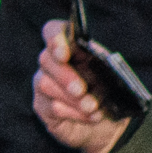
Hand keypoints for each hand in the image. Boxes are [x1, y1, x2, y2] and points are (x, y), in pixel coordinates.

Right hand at [34, 21, 131, 152]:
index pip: (53, 31)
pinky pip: (51, 107)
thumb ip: (100, 66)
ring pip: (46, 85)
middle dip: (65, 76)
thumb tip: (93, 74)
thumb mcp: (110, 74)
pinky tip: (90, 117)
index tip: (63, 54)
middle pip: (46, 59)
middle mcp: (52, 62)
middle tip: (81, 90)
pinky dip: (74, 113)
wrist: (109, 121)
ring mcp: (43, 83)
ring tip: (92, 107)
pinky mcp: (42, 106)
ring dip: (72, 98)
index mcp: (71, 47)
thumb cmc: (110, 91)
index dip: (54, 38)